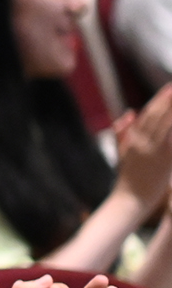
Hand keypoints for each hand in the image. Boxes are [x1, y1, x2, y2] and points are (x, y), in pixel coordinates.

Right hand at [111, 85, 171, 207]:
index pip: (147, 114)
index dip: (159, 99)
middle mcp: (142, 141)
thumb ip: (123, 132)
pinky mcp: (165, 159)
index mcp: (132, 139)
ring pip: (165, 123)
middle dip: (168, 99)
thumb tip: (128, 113)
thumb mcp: (122, 153)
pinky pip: (171, 139)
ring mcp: (153, 150)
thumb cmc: (128, 178)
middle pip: (157, 115)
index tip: (169, 87)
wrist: (129, 200)